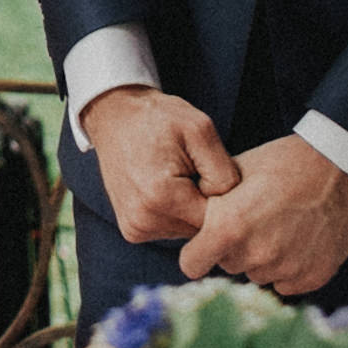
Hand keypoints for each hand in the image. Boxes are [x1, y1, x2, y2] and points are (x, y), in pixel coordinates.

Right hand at [81, 87, 241, 243]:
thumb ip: (224, 172)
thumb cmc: (159, 118)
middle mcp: (143, 220)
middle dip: (206, 203)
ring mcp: (135, 228)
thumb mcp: (200, 130)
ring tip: (181, 176)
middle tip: (197, 170)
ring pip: (186, 230)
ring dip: (191, 208)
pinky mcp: (132, 230)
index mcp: (160, 197)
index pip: (215, 220)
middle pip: (200, 229)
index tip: (213, 169)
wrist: (116, 116)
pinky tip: (169, 187)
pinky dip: (176, 212)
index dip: (223, 196)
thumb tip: (231, 207)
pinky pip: (170, 229)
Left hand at [177, 134, 347, 297]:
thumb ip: (210, 203)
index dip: (196, 252)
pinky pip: (285, 282)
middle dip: (233, 249)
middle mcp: (255, 255)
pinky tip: (300, 238)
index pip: (191, 264)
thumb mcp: (237, 171)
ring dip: (261, 258)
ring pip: (257, 274)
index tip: (205, 243)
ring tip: (280, 225)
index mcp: (228, 227)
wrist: (344, 168)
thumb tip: (189, 220)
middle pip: (227, 266)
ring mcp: (285, 269)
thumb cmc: (286, 162)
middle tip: (254, 221)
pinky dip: (289, 266)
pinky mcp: (312, 278)